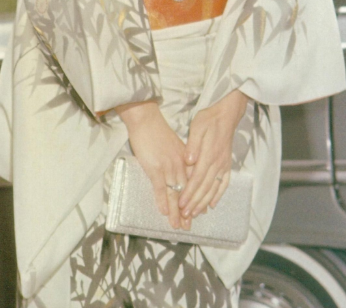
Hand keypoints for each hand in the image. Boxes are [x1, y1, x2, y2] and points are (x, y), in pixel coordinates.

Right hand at [116, 100, 190, 229]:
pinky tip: (164, 212)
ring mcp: (168, 166)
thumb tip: (181, 172)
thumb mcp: (174, 145)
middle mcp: (179, 164)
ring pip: (174, 193)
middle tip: (189, 226)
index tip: (199, 212)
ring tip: (178, 225)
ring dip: (176, 211)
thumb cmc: (157, 131)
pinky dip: (162, 200)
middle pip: (186, 191)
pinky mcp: (155, 167)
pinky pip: (160, 187)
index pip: (192, 183)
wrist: (146, 119)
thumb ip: (180, 159)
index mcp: (185, 159)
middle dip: (188, 210)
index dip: (196, 198)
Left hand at [179, 90, 247, 217]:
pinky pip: (224, 183)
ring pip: (214, 188)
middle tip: (185, 215)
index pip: (197, 179)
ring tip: (196, 213)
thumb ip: (193, 145)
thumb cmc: (209, 119)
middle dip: (194, 202)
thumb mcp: (197, 127)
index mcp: (209, 155)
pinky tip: (213, 203)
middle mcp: (218, 163)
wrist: (227, 114)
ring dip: (204, 202)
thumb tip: (188, 161)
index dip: (189, 193)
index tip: (181, 204)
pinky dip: (218, 194)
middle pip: (205, 187)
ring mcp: (224, 165)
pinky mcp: (227, 164)